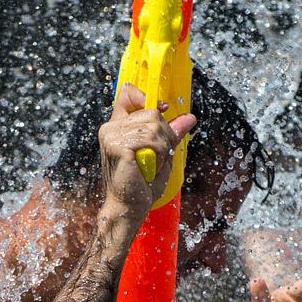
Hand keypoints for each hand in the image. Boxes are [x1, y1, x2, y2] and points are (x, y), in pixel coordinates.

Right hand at [98, 83, 194, 221]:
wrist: (129, 207)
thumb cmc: (142, 184)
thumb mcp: (162, 153)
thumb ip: (172, 133)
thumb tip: (190, 117)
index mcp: (117, 125)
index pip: (127, 94)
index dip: (147, 97)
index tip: (163, 109)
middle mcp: (111, 127)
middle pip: (152, 112)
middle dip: (166, 134)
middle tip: (159, 156)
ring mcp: (111, 136)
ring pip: (155, 126)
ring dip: (163, 148)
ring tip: (153, 164)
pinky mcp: (117, 146)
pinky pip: (152, 139)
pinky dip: (159, 154)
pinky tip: (149, 167)